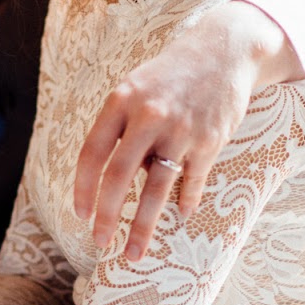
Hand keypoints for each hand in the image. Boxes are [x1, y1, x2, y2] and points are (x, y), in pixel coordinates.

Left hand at [74, 0, 304, 259]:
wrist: (224, 51)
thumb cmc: (171, 75)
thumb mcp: (136, 88)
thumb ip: (122, 128)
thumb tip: (121, 178)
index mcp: (121, 101)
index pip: (92, 153)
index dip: (83, 188)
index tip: (80, 215)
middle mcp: (148, 115)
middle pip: (119, 175)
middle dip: (106, 214)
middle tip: (99, 241)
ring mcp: (181, 130)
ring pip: (156, 188)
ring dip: (142, 226)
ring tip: (133, 253)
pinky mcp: (209, 141)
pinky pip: (192, 181)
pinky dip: (185, 202)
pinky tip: (181, 215)